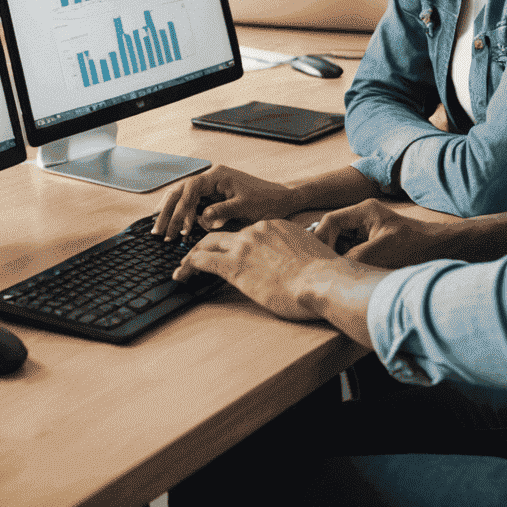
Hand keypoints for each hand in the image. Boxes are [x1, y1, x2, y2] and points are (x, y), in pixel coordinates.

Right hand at [152, 165, 294, 237]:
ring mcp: (211, 187)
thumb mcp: (246, 206)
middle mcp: (211, 178)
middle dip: (169, 211)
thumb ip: (223, 210)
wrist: (282, 200)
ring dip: (172, 214)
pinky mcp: (213, 197)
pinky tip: (175, 227)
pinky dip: (183, 216)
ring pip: (183, 198)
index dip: (184, 209)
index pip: (191, 189)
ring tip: (161, 231)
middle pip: (181, 191)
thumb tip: (203, 218)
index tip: (183, 229)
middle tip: (159, 231)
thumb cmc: (267, 201)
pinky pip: (192, 205)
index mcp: (217, 175)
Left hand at [172, 218, 379, 326]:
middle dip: (205, 244)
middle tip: (194, 256)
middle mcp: (256, 231)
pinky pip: (203, 261)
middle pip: (222, 235)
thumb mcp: (312, 255)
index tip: (228, 253)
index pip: (246, 233)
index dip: (233, 244)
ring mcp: (244, 246)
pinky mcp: (235, 266)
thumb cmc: (324, 274)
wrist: (322, 279)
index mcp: (275, 227)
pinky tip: (181, 275)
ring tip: (183, 267)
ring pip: (207, 244)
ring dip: (192, 255)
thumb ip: (302, 256)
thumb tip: (309, 266)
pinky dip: (188, 266)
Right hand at [311, 199, 465, 268]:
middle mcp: (364, 217)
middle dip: (327, 249)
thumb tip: (332, 268)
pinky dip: (349, 262)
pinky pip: (353, 251)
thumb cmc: (416, 247)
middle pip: (334, 231)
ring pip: (342, 242)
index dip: (320, 239)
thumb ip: (354, 257)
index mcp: (365, 211)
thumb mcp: (382, 253)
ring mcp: (369, 229)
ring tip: (335, 275)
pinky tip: (350, 276)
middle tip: (323, 270)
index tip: (319, 259)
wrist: (441, 250)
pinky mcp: (374, 242)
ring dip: (338, 257)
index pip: (331, 221)